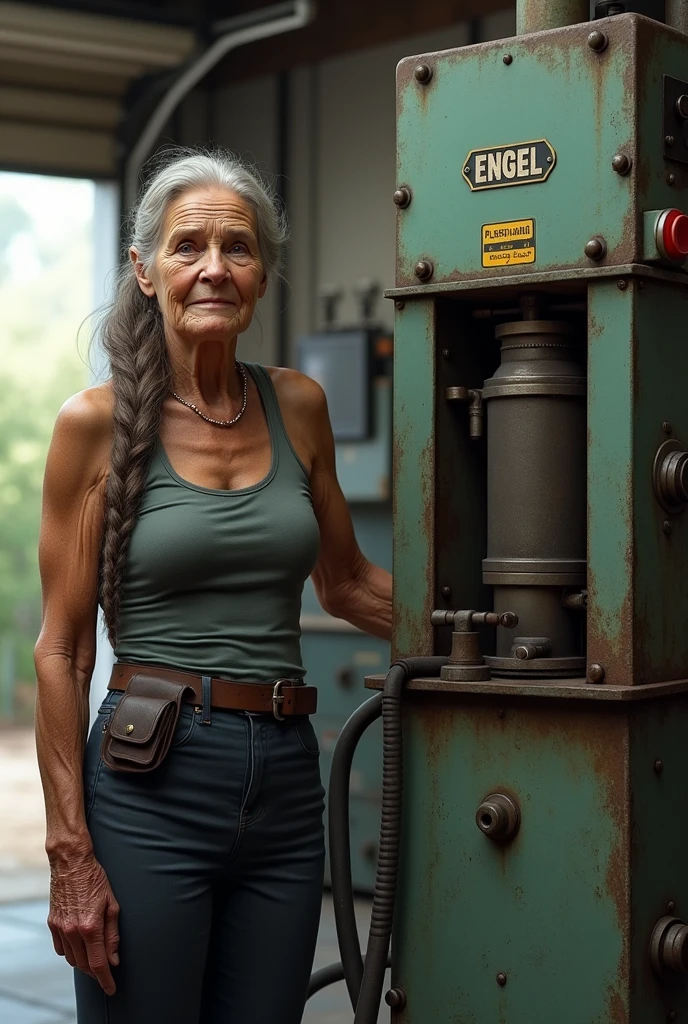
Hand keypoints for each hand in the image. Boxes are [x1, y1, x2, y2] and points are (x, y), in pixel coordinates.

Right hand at [48, 853, 119, 994]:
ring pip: (71, 959)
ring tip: (94, 959)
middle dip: (96, 972)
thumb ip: (113, 934)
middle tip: (106, 972)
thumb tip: (114, 958)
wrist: (71, 862)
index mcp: (90, 927)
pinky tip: (79, 947)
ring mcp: (60, 928)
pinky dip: (70, 953)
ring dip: (83, 963)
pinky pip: (60, 949)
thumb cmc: (95, 879)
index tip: (111, 988)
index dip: (106, 979)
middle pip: (84, 965)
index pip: (98, 964)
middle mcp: (72, 931)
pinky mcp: (52, 923)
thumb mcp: (112, 904)